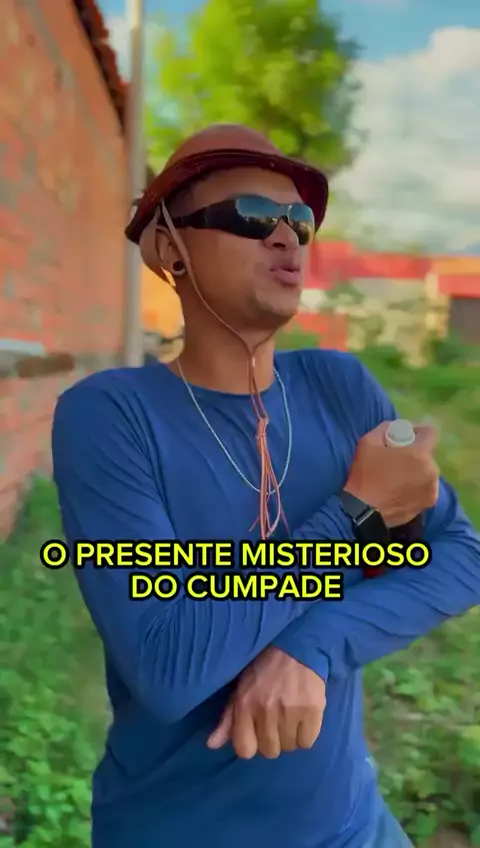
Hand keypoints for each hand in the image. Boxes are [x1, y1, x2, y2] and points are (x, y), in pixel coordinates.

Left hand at [207, 647, 325, 759]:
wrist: (296, 648)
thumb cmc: (263, 669)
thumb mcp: (240, 689)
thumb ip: (227, 719)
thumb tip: (211, 744)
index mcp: (244, 704)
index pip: (245, 750)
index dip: (251, 745)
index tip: (257, 734)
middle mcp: (266, 710)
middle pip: (269, 751)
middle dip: (272, 740)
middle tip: (276, 722)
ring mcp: (290, 711)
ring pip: (288, 747)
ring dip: (289, 737)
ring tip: (290, 718)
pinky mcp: (312, 710)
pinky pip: (307, 742)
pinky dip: (305, 735)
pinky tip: (303, 719)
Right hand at [345, 421, 438, 526]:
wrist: (363, 511)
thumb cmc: (365, 476)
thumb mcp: (367, 443)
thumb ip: (383, 429)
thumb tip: (392, 427)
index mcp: (419, 455)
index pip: (430, 433)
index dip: (418, 431)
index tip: (405, 436)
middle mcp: (431, 472)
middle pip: (428, 454)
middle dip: (416, 453)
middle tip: (398, 458)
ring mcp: (431, 490)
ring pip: (428, 472)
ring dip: (417, 470)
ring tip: (399, 476)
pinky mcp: (428, 504)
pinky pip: (426, 487)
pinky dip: (417, 485)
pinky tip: (401, 489)